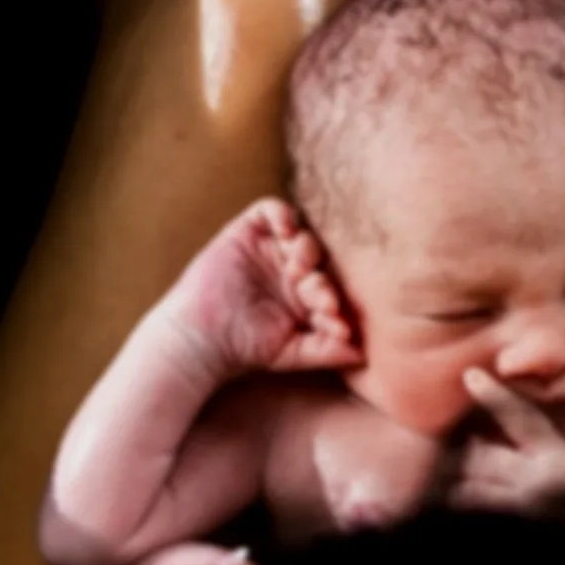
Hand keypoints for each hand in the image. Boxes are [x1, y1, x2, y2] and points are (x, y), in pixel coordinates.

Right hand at [166, 198, 360, 377]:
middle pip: (322, 260)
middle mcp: (291, 269)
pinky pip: (271, 209)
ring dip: (306, 247)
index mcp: (307, 295)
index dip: (338, 300)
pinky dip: (282, 214)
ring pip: (302, 233)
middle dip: (322, 279)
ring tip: (299, 267)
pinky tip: (285, 231)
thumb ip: (326, 350)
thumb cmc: (245, 350)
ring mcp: (270, 248)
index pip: (333, 286)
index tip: (336, 320)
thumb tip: (363, 354)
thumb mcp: (292, 353)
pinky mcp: (246, 231)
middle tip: (319, 298)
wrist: (201, 339)